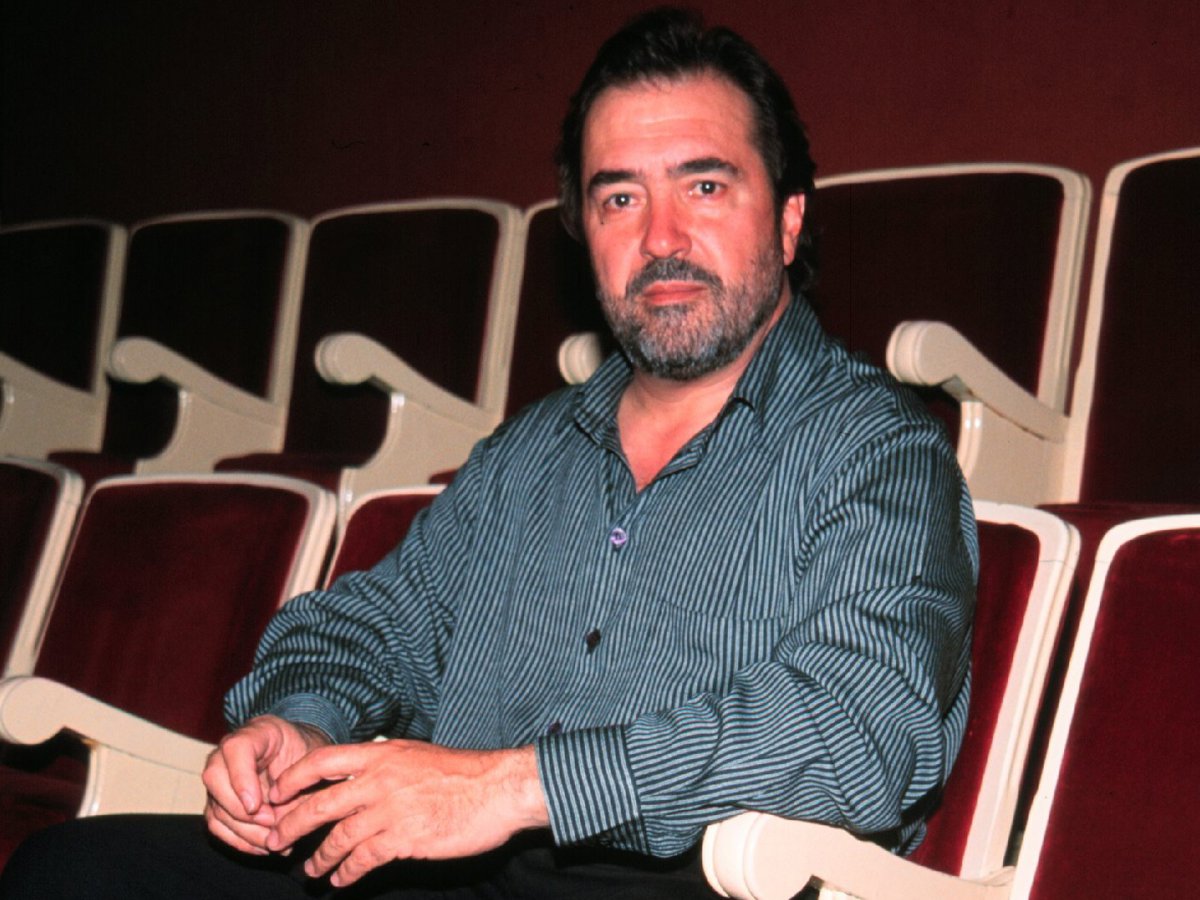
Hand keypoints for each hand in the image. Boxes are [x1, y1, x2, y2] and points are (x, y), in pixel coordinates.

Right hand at [202, 715, 330, 854]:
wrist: (299, 756)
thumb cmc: (306, 754)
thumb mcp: (311, 758)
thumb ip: (299, 782)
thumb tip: (282, 818)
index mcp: (255, 733)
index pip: (235, 748)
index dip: (241, 779)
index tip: (256, 805)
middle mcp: (228, 753)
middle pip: (214, 779)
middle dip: (241, 811)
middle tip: (270, 822)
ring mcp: (220, 778)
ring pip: (215, 807)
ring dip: (244, 831)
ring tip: (274, 841)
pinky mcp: (218, 801)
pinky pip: (217, 825)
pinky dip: (239, 840)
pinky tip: (263, 846)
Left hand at [265, 740, 548, 886]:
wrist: (498, 789)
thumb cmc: (463, 773)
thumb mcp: (418, 755)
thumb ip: (387, 764)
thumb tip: (363, 773)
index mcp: (381, 754)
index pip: (322, 760)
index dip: (293, 777)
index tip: (277, 793)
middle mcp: (379, 779)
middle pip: (319, 804)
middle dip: (290, 825)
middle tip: (274, 841)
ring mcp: (390, 810)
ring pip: (337, 837)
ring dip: (318, 856)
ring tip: (310, 870)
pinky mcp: (404, 838)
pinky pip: (363, 859)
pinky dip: (346, 872)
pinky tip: (340, 880)